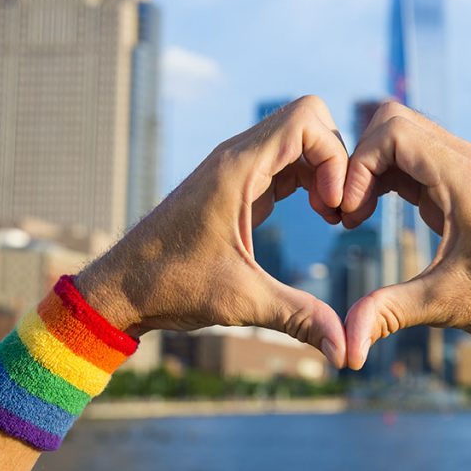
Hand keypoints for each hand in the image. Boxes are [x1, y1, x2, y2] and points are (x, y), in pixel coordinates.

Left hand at [75, 95, 348, 367]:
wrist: (121, 287)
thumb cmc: (169, 286)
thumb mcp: (241, 302)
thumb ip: (300, 318)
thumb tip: (348, 350)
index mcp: (236, 169)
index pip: (306, 119)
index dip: (333, 156)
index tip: (331, 206)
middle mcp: (237, 157)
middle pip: (310, 120)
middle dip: (336, 159)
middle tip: (336, 209)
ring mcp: (237, 168)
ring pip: (300, 138)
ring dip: (325, 169)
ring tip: (330, 215)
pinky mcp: (238, 184)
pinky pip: (286, 160)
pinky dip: (310, 178)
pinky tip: (316, 214)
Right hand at [339, 102, 470, 369]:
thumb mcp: (446, 304)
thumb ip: (390, 313)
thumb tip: (347, 348)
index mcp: (464, 177)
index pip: (393, 132)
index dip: (358, 166)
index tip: (347, 212)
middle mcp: (467, 162)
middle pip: (393, 122)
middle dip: (359, 161)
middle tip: (346, 211)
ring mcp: (468, 170)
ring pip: (403, 137)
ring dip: (371, 168)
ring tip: (355, 216)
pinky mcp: (465, 185)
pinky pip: (415, 159)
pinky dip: (386, 176)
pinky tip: (373, 214)